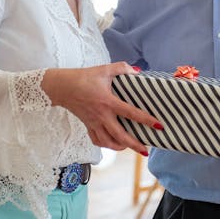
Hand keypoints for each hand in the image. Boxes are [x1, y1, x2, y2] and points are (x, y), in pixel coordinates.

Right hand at [41, 62, 162, 155]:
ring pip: (107, 142)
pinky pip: (96, 140)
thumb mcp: (104, 69)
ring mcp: (93, 122)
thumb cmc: (83, 77)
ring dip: (120, 147)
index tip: (158, 125)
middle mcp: (101, 115)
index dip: (146, 119)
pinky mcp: (87, 125)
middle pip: (119, 135)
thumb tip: (137, 72)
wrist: (61, 86)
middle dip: (134, 144)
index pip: (130, 113)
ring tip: (130, 147)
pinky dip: (106, 145)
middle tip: (145, 150)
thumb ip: (122, 68)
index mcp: (107, 101)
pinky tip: (113, 143)